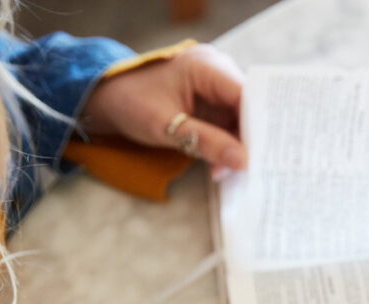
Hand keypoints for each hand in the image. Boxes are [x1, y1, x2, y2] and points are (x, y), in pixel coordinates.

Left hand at [80, 43, 246, 178]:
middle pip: (248, 106)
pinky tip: (225, 165)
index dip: (259, 125)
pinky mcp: (209, 101)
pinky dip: (228, 144)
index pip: (246, 94)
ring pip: (240, 117)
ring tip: (233, 173)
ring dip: (238, 146)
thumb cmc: (130, 104)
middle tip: (253, 170)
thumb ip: (207, 142)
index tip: (263, 155)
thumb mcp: (168, 127)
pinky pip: (228, 122)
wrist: (105, 99)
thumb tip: (243, 162)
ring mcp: (214, 86)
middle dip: (249, 138)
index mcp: (207, 66)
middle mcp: (216, 71)